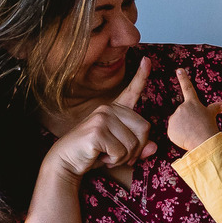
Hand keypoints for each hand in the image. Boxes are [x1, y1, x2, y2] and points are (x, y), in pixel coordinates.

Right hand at [48, 57, 156, 177]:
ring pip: (133, 143)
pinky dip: (114, 161)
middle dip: (135, 149)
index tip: (147, 60)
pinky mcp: (97, 130)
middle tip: (117, 156)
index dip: (141, 76)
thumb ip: (137, 148)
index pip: (132, 91)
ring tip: (106, 155)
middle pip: (144, 128)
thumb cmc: (93, 154)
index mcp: (115, 110)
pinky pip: (121, 151)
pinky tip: (100, 157)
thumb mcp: (120, 151)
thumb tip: (154, 148)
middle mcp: (109, 109)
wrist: (67, 162)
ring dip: (123, 157)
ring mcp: (102, 117)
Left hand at [167, 68, 221, 150]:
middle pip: (182, 114)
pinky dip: (178, 136)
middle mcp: (182, 107)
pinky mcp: (170, 128)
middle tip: (195, 128)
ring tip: (191, 134)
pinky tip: (185, 138)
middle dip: (186, 121)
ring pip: (177, 123)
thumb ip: (214, 108)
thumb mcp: (212, 115)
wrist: (203, 141)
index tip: (179, 69)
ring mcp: (175, 117)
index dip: (183, 78)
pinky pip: (173, 132)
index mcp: (192, 103)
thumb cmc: (209, 127)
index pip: (188, 88)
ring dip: (182, 129)